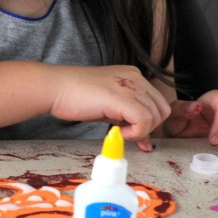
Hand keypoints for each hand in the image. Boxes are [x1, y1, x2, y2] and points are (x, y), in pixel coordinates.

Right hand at [49, 65, 172, 144]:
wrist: (55, 88)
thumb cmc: (75, 96)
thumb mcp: (109, 107)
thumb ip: (128, 119)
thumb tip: (145, 142)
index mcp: (133, 76)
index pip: (157, 102)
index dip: (149, 122)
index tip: (133, 133)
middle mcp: (136, 78)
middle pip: (161, 110)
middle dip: (147, 127)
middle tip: (126, 133)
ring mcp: (130, 86)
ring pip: (155, 116)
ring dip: (140, 131)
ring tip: (118, 131)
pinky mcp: (122, 98)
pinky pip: (144, 120)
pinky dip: (135, 132)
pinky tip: (118, 131)